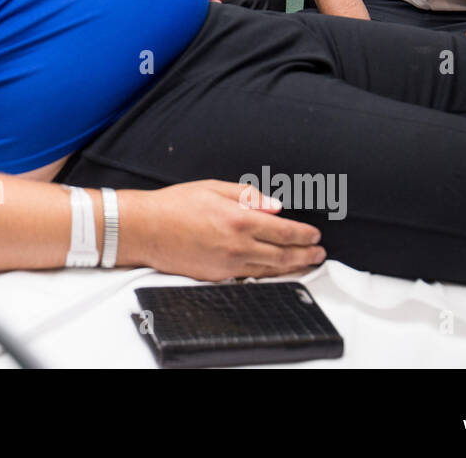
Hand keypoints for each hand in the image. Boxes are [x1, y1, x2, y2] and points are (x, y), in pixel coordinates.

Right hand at [125, 180, 324, 281]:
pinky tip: (275, 270)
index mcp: (239, 219)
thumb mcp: (213, 187)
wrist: (146, 229)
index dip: (303, 234)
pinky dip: (268, 274)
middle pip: (282, 254)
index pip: (283, 230)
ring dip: (292, 267)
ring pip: (270, 269)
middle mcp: (238, 245)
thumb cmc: (176, 204)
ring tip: (306, 263)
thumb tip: (276, 206)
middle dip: (305, 254)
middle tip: (319, 253)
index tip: (315, 235)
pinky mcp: (217, 277)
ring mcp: (228, 265)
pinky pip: (250, 276)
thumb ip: (248, 196)